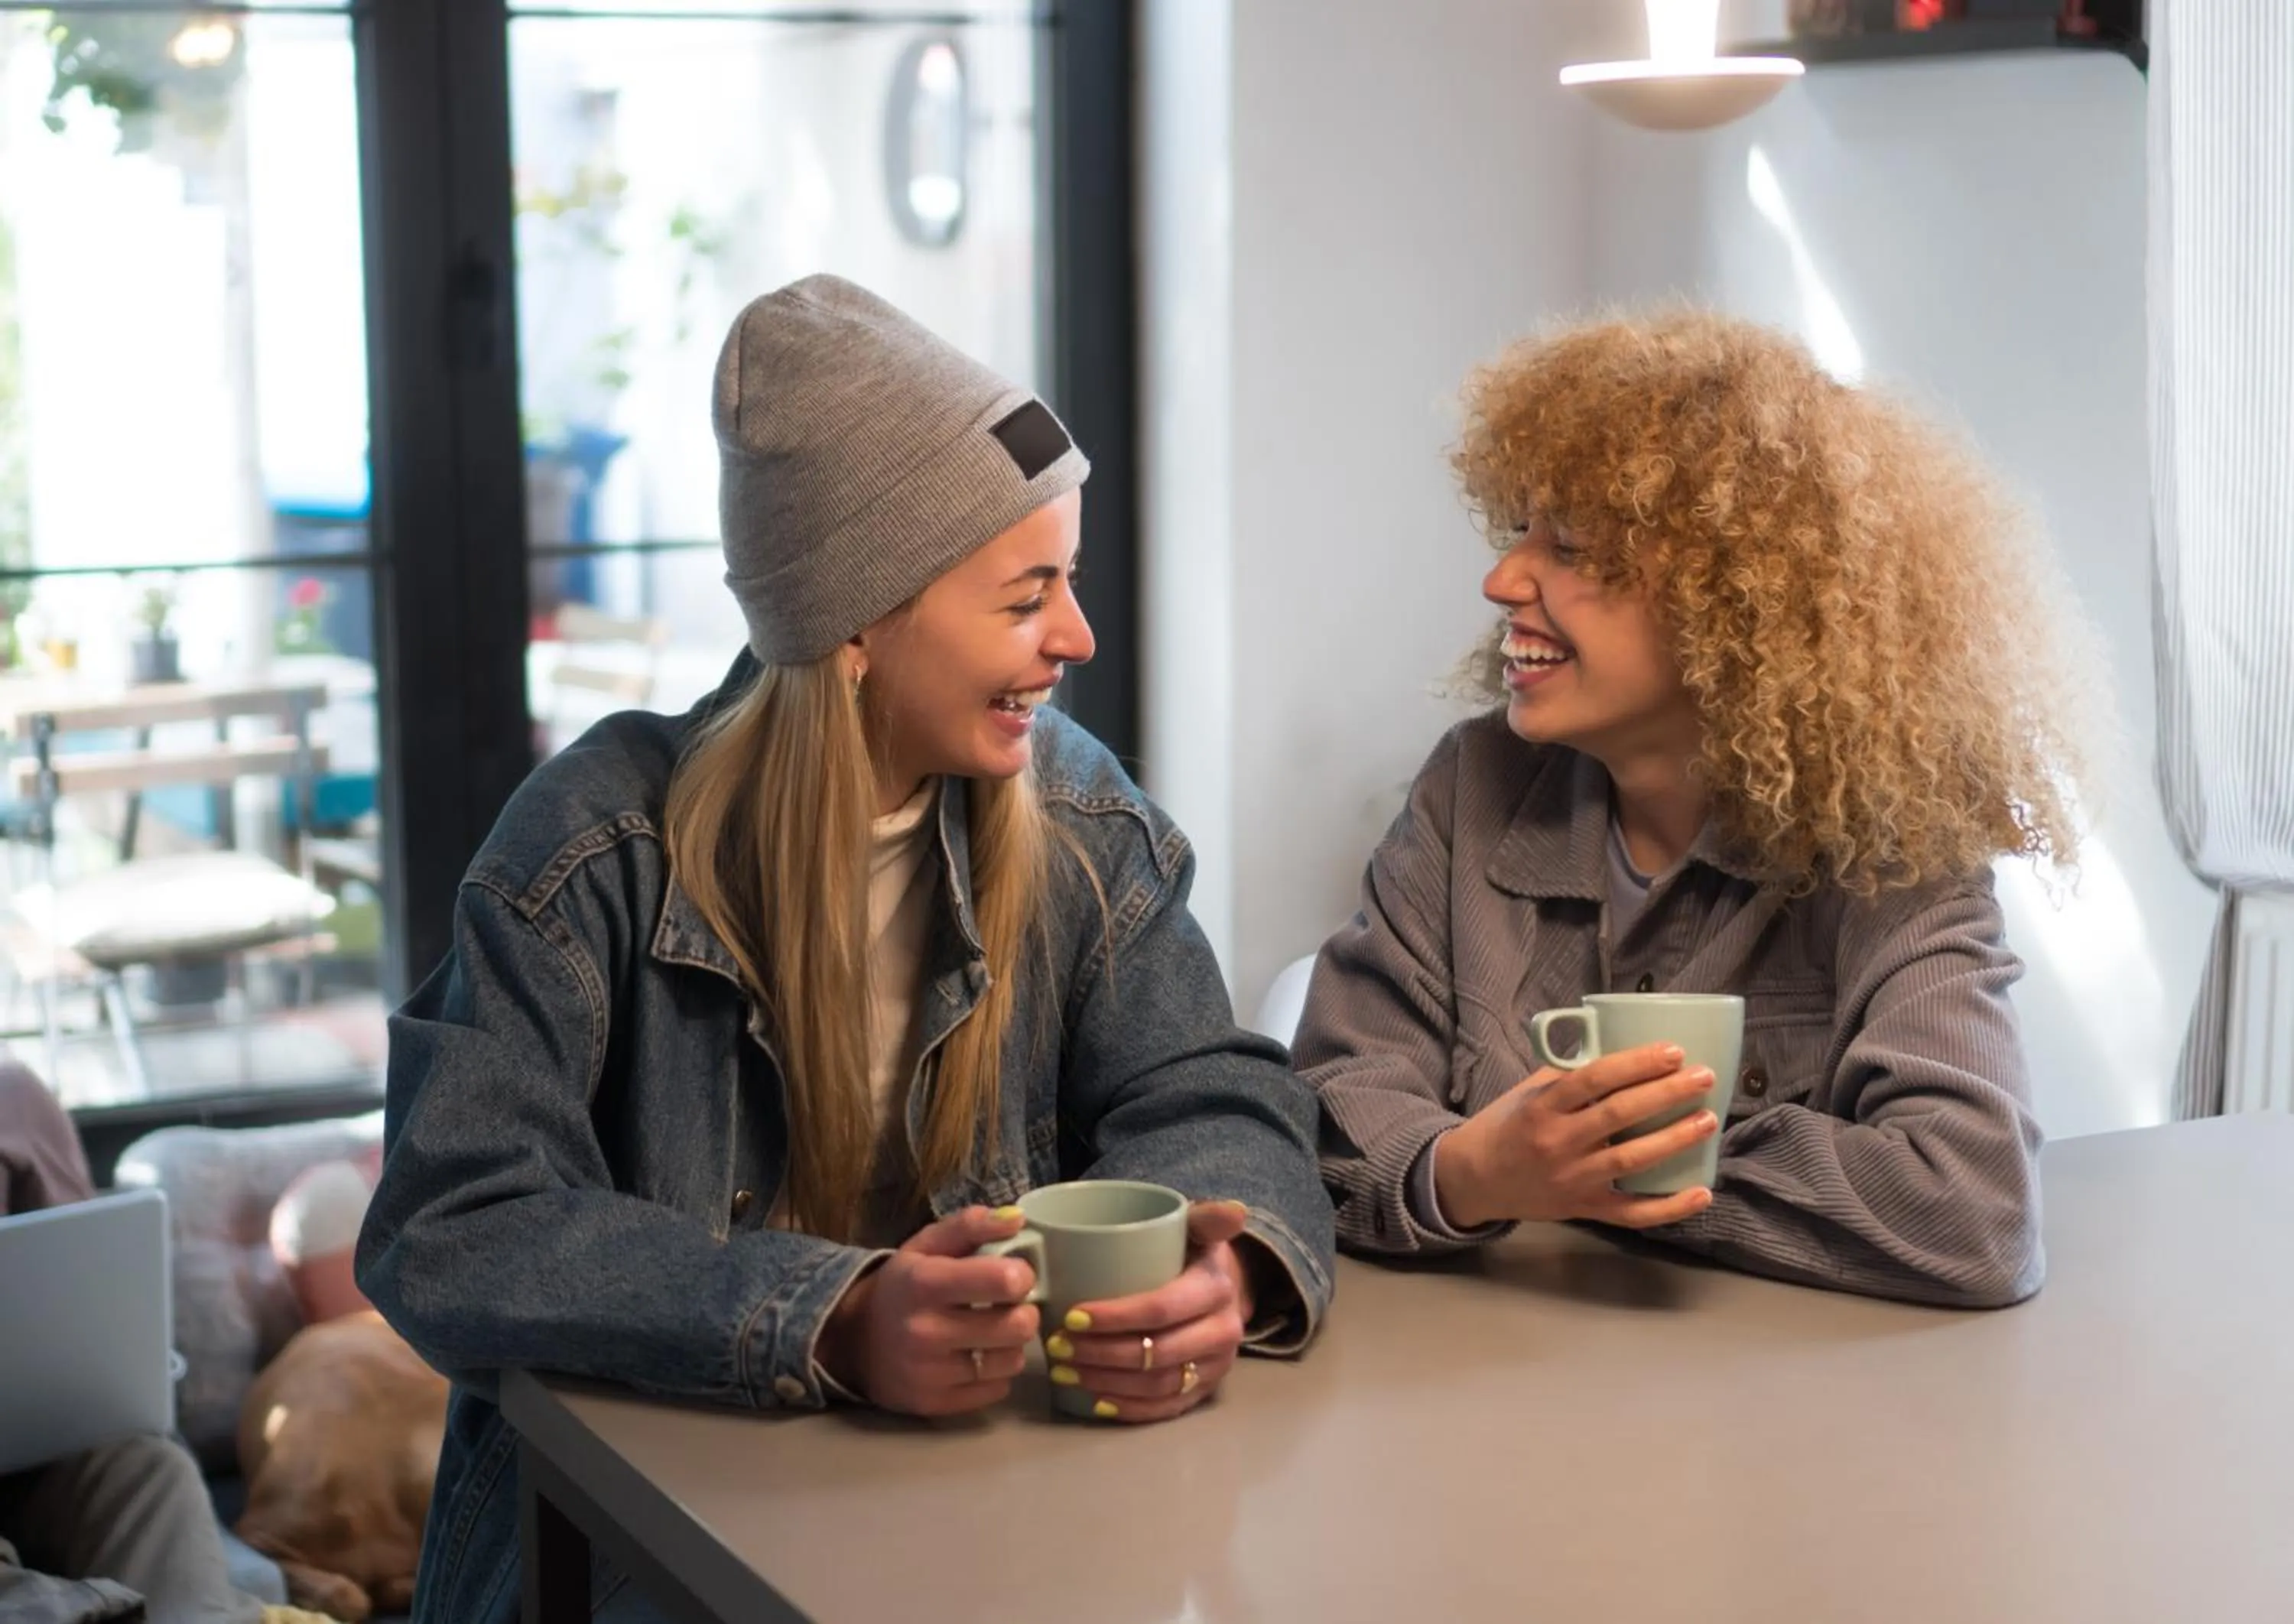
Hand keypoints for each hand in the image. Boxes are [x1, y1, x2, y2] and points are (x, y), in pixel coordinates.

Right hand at [816, 1206, 1040, 1417]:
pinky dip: (996, 1373)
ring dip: (1011, 1344)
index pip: (1002, 1280)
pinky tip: (978, 1357)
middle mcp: (925, 1331)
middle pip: (1018, 1325)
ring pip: (1012, 1360)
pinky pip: (997, 1390)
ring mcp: (929, 1374)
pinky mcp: (934, 1405)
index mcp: (925, 1283)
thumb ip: (970, 1225)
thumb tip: (1017, 1219)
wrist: (852, 1341)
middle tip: (1010, 1307)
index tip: (1015, 1275)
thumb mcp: (926, 1245)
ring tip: (993, 1332)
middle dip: (1024, 1312)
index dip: (1022, 1275)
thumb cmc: (902, 1285)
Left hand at [1042, 1200, 1254, 1424]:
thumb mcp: (1197, 1226)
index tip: (1071, 1316)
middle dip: (1100, 1353)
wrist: (1224, 1287)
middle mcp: (1223, 1331)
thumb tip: (1235, 1211)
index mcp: (1216, 1288)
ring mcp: (1216, 1366)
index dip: (1115, 1317)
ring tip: (1065, 1370)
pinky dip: (1130, 1410)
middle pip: (1155, 1353)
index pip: (1161, 1309)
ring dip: (1107, 1382)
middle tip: (1057, 1346)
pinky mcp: (1206, 1390)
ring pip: (1158, 1385)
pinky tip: (1096, 1400)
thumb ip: (1205, 1217)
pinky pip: (1168, 1409)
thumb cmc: (1192, 1252)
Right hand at [1434, 1042, 1719, 1229]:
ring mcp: (1572, 1179)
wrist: (1474, 1179)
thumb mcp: (1528, 1092)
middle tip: (1703, 1077)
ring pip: (1631, 1159)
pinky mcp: (1584, 1208)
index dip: (1635, 1064)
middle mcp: (1557, 1142)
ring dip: (1674, 1139)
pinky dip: (1669, 1207)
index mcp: (1542, 1107)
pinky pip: (1632, 1213)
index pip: (1593, 1079)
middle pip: (1619, 1115)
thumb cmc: (1507, 1126)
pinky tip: (1702, 1193)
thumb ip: (1569, 1075)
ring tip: (1708, 1121)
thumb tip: (1621, 1050)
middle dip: (1666, 1094)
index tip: (1673, 1051)